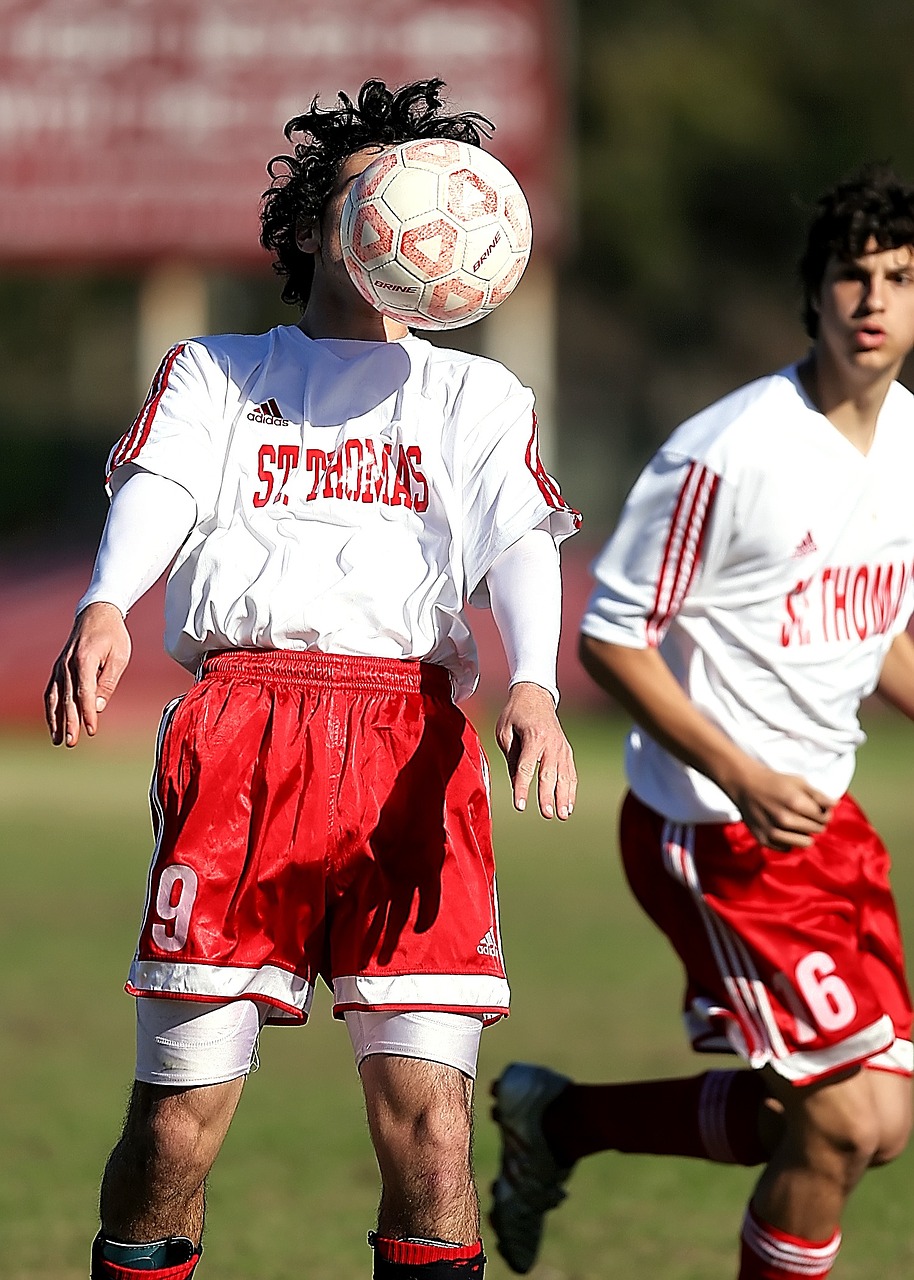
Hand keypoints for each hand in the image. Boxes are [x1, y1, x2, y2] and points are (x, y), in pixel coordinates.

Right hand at [44, 602, 131, 746]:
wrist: (96, 613)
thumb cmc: (112, 635)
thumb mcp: (119, 657)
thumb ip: (108, 682)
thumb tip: (99, 706)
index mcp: (85, 659)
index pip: (85, 692)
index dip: (88, 713)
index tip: (92, 730)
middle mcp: (68, 664)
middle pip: (67, 698)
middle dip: (70, 722)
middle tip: (72, 742)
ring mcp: (60, 666)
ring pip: (55, 697)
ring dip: (56, 720)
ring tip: (58, 739)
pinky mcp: (58, 668)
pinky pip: (51, 691)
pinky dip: (51, 708)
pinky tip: (55, 723)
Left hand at [494, 682, 575, 818]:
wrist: (535, 695)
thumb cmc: (515, 714)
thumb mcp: (505, 732)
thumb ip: (511, 758)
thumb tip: (516, 783)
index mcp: (533, 737)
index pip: (526, 768)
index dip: (522, 788)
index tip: (519, 806)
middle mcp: (551, 743)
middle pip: (549, 774)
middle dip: (547, 796)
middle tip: (546, 814)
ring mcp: (562, 747)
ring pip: (564, 776)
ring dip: (563, 797)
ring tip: (562, 815)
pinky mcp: (566, 750)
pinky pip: (570, 772)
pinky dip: (571, 790)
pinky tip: (568, 805)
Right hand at [721, 758, 834, 850]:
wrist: (745, 785)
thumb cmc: (774, 782)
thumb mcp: (799, 782)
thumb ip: (819, 795)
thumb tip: (834, 807)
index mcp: (795, 803)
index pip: (825, 818)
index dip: (825, 813)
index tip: (819, 809)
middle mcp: (785, 820)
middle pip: (817, 830)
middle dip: (816, 822)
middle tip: (806, 814)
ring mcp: (773, 831)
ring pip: (805, 843)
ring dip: (805, 834)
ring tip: (797, 823)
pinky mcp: (764, 840)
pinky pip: (788, 848)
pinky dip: (789, 840)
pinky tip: (783, 828)